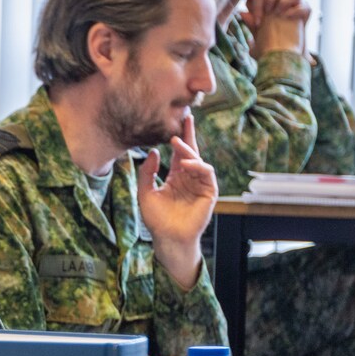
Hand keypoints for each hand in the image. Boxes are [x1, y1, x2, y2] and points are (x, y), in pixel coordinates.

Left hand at [141, 128, 217, 290]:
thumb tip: (154, 151)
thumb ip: (147, 172)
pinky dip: (198, 166)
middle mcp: (189, 178)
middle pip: (191, 152)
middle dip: (189, 134)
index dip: (178, 137)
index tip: (176, 120)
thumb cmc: (156, 219)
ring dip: (188, 150)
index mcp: (175, 176)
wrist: (167, 238)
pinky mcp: (209, 192)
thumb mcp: (145, 192)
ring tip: (177, 143)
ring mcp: (200, 184)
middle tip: (185, 117)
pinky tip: (186, 163)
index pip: (178, 153)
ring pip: (198, 161)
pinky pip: (206, 174)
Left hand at [245, 0, 309, 54]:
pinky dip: (298, 10)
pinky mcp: (305, 15)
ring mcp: (293, 8)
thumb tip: (242, 13)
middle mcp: (279, 4)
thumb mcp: (257, 38)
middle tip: (268, 10)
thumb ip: (251, 25)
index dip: (256, 3)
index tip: (257, 19)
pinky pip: (305, 5)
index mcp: (265, 8)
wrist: (284, 59)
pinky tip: (289, 18)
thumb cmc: (267, 50)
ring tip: (279, 13)